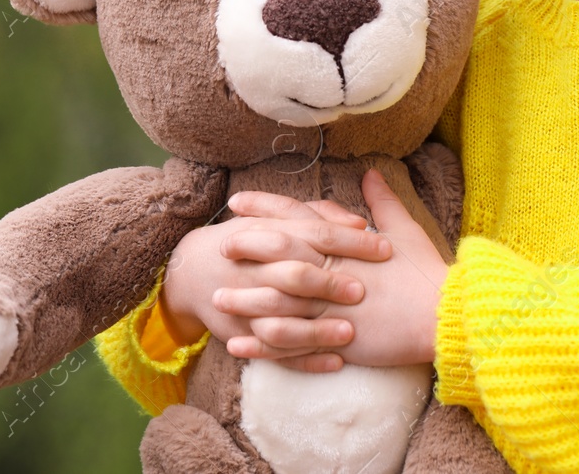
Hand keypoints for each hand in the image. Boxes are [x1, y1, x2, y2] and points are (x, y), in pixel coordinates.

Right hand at [159, 194, 391, 372]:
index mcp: (272, 235)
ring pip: (286, 320)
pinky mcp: (246, 335)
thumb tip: (360, 221)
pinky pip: (278, 353)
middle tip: (364, 290)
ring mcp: (249, 306)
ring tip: (350, 333)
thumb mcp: (277, 219)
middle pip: (299, 275)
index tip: (386, 248)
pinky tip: (337, 362)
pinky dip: (307, 359)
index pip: (318, 233)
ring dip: (318, 329)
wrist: (192, 271)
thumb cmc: (248, 239)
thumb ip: (319, 215)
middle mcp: (259, 269)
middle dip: (331, 284)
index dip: (352, 241)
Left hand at [223, 169, 448, 371]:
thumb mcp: (406, 231)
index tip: (238, 202)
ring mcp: (331, 305)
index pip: (298, 218)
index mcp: (346, 243)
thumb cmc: (427, 273)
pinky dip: (260, 344)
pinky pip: (289, 342)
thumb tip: (372, 174)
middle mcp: (333, 271)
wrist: (445, 315)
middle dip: (247, 248)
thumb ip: (383, 202)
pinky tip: (236, 344)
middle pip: (280, 255)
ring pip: (278, 300)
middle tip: (219, 246)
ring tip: (216, 300)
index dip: (266, 208)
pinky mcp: (334, 338)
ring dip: (245, 300)